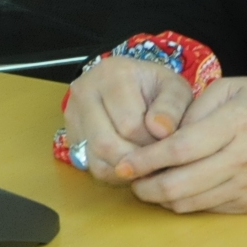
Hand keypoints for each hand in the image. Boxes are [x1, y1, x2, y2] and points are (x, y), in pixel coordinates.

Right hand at [61, 54, 196, 181]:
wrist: (134, 84)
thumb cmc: (156, 88)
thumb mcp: (175, 89)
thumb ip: (172, 107)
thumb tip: (161, 131)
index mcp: (113, 74)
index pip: (129, 125)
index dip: (152, 143)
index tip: (167, 142)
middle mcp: (85, 90)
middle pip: (106, 144)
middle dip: (137, 159)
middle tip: (156, 157)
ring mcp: (73, 112)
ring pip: (96, 158)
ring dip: (125, 168)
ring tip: (145, 160)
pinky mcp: (71, 132)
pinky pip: (92, 164)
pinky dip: (114, 171)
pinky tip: (130, 161)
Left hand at [112, 76, 246, 213]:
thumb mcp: (228, 88)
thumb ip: (191, 110)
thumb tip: (157, 136)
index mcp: (236, 123)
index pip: (180, 149)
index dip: (146, 159)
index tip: (123, 162)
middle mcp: (245, 158)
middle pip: (182, 183)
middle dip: (146, 185)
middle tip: (127, 178)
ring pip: (192, 202)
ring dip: (161, 198)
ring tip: (144, 185)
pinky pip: (209, 209)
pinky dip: (185, 202)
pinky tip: (172, 190)